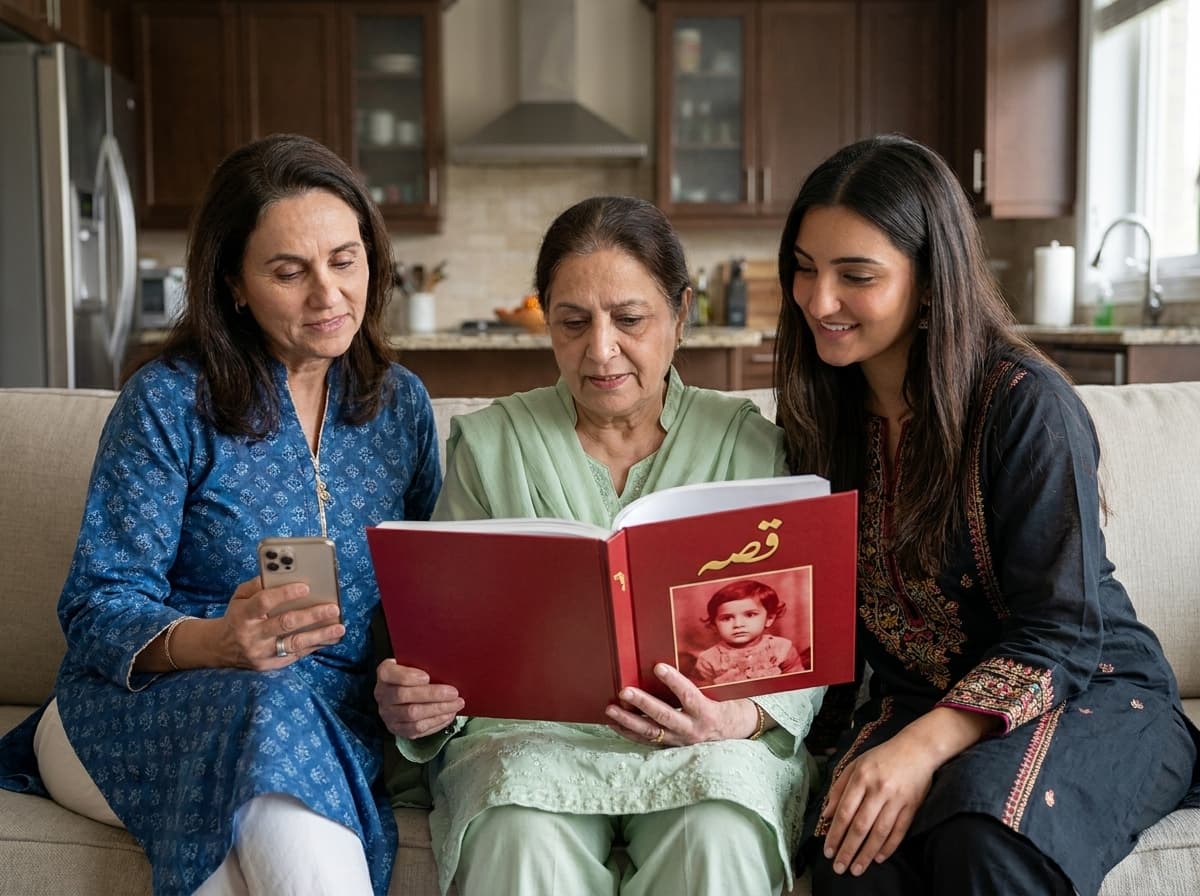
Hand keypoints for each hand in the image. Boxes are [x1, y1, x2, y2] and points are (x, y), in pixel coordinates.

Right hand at [218, 576, 344, 669]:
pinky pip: (295, 655)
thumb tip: (282, 574)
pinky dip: (314, 646)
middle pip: (284, 624)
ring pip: (294, 644)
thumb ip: (257, 585)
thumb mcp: (239, 597)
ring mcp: (260, 653)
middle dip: (312, 615)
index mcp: (242, 615)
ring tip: (339, 628)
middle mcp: (251, 636)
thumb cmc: (237, 616)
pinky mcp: (269, 665)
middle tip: (333, 608)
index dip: (285, 594)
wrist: (220, 648)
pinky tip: (329, 638)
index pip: (264, 602)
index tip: (306, 586)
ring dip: (320, 635)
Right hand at [375, 660, 463, 739]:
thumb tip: (446, 664)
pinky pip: (417, 729)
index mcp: (384, 674)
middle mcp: (382, 695)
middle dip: (432, 694)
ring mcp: (388, 714)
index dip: (407, 676)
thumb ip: (424, 662)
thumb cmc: (414, 674)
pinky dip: (436, 722)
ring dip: (438, 709)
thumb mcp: (415, 662)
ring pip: (412, 714)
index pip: (388, 674)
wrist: (405, 693)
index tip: (427, 677)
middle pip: (403, 695)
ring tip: (456, 704)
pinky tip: (449, 714)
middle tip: (453, 692)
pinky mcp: (398, 729)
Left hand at [604, 662, 759, 746]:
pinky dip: (629, 732)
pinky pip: (647, 741)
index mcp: (707, 713)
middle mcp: (693, 730)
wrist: (734, 732)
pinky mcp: (672, 746)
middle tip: (624, 691)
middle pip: (664, 717)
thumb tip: (678, 657)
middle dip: (643, 704)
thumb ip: (701, 681)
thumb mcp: (719, 692)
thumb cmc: (726, 704)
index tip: (658, 666)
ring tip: (610, 709)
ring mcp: (680, 740)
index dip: (674, 682)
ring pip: (651, 732)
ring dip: (629, 720)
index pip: (688, 696)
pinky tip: (614, 723)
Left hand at [818, 735, 938, 876]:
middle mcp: (878, 789)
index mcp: (861, 777)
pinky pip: (899, 831)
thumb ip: (839, 788)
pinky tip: (878, 858)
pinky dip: (888, 847)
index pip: (845, 812)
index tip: (828, 850)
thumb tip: (827, 814)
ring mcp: (897, 799)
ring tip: (856, 869)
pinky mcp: (912, 806)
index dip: (835, 834)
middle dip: (848, 850)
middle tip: (839, 868)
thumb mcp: (855, 764)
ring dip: (866, 854)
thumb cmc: (882, 757)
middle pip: (860, 826)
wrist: (917, 749)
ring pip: (879, 832)